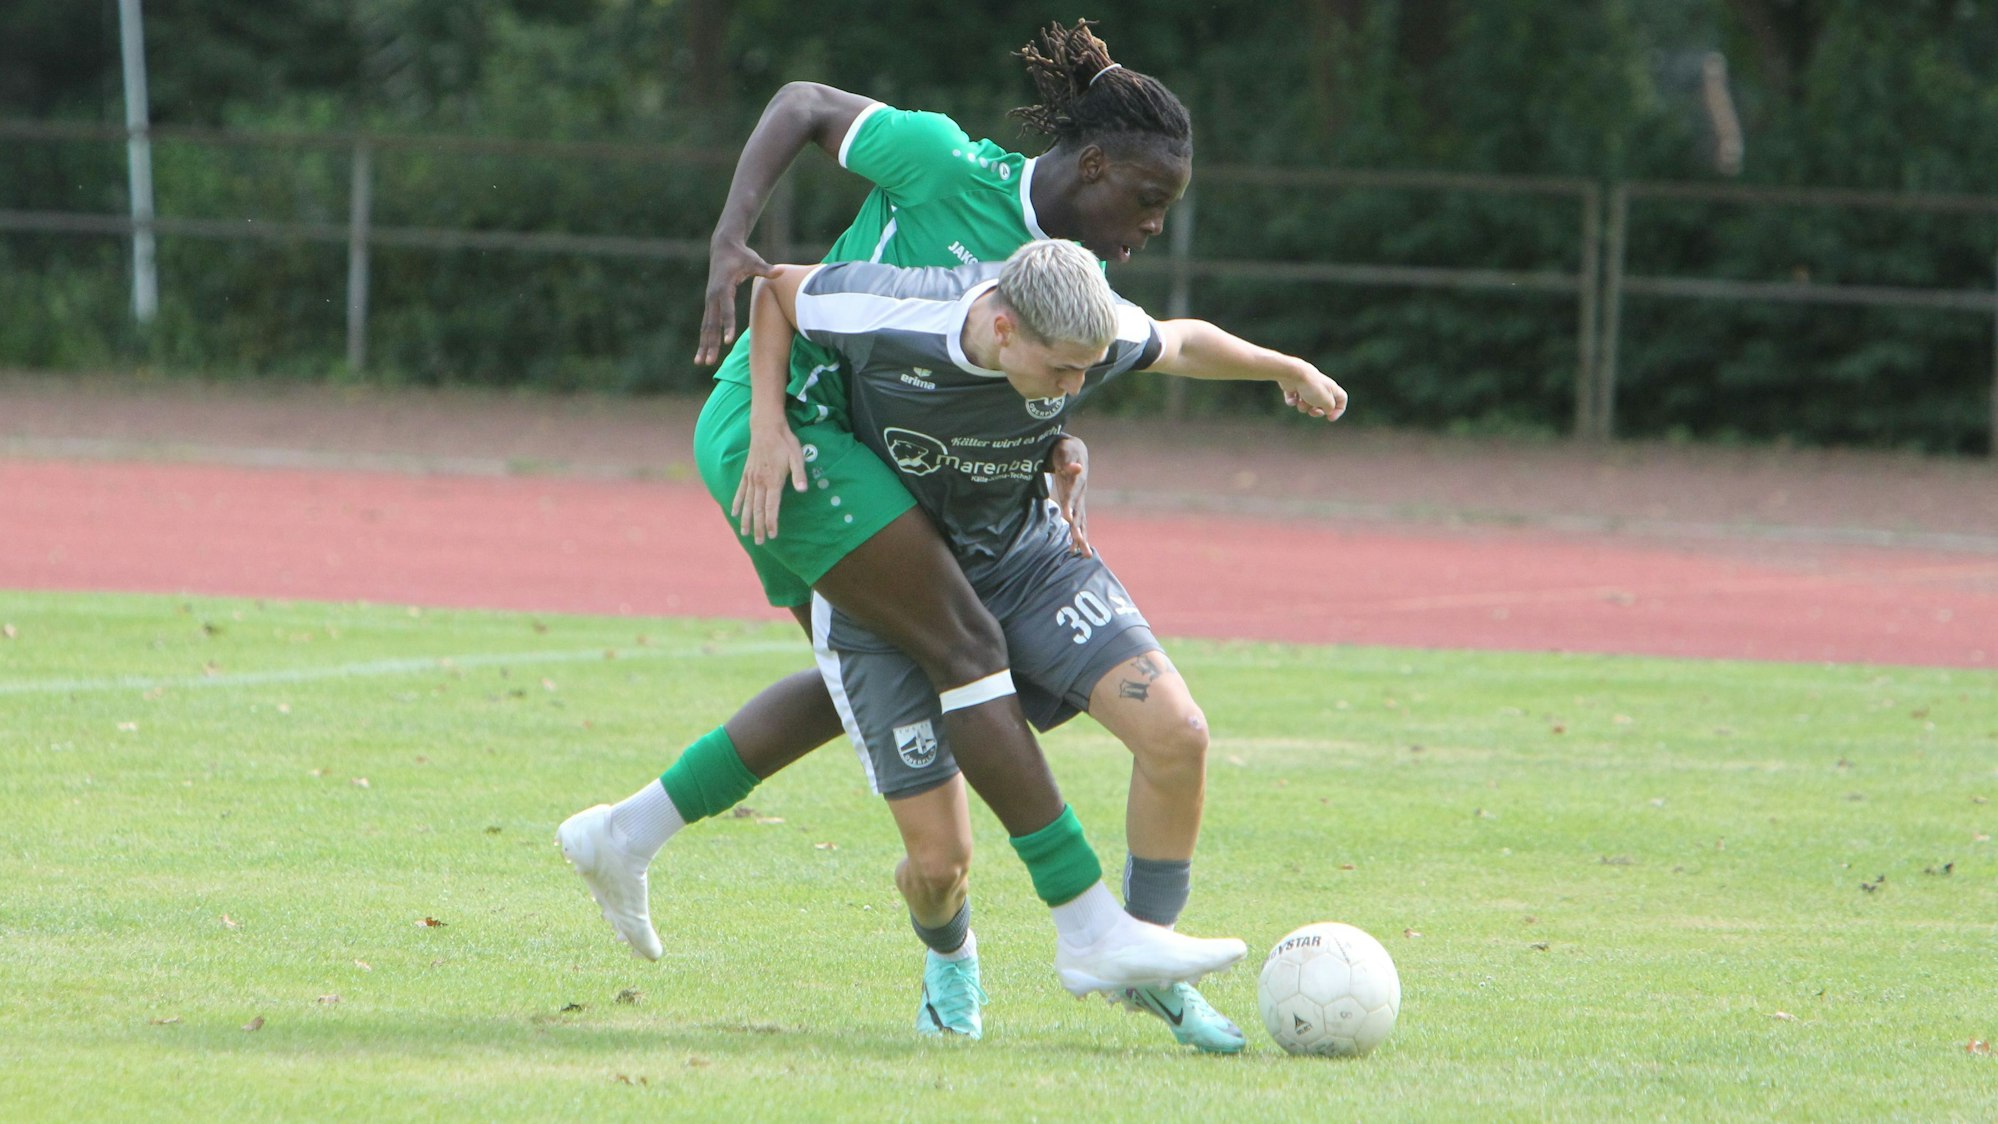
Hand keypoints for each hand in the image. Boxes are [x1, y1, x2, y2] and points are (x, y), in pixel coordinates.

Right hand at [697, 238, 776, 365]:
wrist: (723, 246)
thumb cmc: (741, 255)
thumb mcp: (754, 260)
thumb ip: (766, 269)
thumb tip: (780, 271)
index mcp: (724, 288)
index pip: (727, 310)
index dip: (728, 325)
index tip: (727, 341)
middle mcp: (713, 296)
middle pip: (712, 324)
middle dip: (710, 344)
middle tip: (709, 361)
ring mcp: (710, 300)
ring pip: (706, 327)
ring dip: (703, 345)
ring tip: (700, 362)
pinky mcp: (710, 302)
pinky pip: (707, 323)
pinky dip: (705, 338)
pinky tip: (703, 352)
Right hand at [730, 422, 807, 543]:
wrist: (766, 427)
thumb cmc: (785, 442)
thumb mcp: (797, 456)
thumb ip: (799, 474)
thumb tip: (803, 489)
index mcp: (773, 480)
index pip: (772, 506)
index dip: (772, 522)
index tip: (772, 535)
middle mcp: (760, 482)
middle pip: (758, 509)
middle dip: (759, 527)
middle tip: (760, 542)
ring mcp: (751, 478)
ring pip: (748, 503)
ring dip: (747, 519)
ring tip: (745, 534)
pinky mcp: (746, 473)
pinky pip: (740, 491)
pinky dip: (737, 503)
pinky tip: (734, 513)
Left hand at [1048, 433, 1092, 556]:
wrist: (1076, 451)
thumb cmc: (1067, 450)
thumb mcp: (1066, 451)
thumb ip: (1069, 461)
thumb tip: (1077, 468)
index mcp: (1077, 481)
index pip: (1072, 496)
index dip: (1070, 507)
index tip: (1068, 519)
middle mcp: (1081, 495)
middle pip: (1080, 515)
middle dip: (1080, 529)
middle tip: (1081, 544)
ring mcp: (1080, 501)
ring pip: (1082, 522)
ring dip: (1083, 538)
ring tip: (1086, 555)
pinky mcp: (1077, 505)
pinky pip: (1079, 523)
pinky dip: (1078, 536)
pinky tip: (1075, 551)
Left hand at [1281, 362, 1347, 420]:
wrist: (1294, 374)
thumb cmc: (1312, 387)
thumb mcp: (1326, 401)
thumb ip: (1329, 408)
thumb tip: (1326, 410)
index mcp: (1331, 388)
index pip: (1342, 399)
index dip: (1339, 410)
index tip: (1330, 418)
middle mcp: (1320, 387)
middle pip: (1322, 404)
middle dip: (1317, 412)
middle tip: (1312, 411)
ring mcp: (1306, 387)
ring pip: (1306, 404)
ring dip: (1303, 406)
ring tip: (1301, 402)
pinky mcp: (1293, 387)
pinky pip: (1293, 400)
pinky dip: (1292, 401)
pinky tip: (1292, 399)